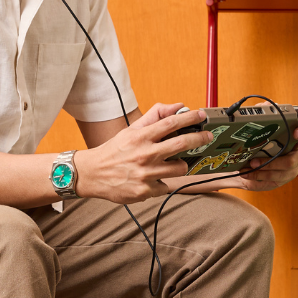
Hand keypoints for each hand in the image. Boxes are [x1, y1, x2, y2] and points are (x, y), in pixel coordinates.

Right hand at [71, 110, 202, 203]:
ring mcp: (145, 174)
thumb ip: (154, 117)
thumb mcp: (130, 131)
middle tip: (207, 136)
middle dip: (199, 139)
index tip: (200, 115)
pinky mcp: (145, 191)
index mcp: (140, 137)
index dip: (189, 118)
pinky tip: (150, 180)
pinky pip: (166, 186)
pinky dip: (161, 182)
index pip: (170, 123)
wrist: (91, 174)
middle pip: (181, 144)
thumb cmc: (114, 151)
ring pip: (179, 168)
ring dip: (179, 165)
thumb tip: (177, 107)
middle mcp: (144, 154)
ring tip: (169, 164)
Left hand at [177, 103, 297, 193]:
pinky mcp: (284, 176)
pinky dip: (260, 176)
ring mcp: (294, 160)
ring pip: (291, 162)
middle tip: (295, 133)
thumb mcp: (249, 127)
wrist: (236, 166)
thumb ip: (256, 115)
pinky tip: (248, 174)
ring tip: (251, 163)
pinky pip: (277, 178)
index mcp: (290, 127)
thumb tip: (260, 106)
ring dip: (271, 163)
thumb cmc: (246, 143)